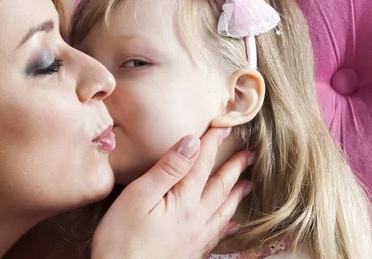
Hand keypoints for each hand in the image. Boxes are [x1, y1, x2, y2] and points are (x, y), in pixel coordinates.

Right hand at [92, 128, 252, 258]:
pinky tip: (232, 225)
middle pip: (220, 186)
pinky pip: (217, 234)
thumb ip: (167, 169)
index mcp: (184, 200)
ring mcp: (195, 237)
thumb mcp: (139, 196)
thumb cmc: (122, 239)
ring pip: (224, 210)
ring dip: (237, 194)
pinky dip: (228, 225)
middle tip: (250, 154)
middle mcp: (196, 218)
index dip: (213, 143)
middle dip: (235, 167)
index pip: (201, 163)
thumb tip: (191, 143)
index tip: (225, 126)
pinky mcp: (190, 253)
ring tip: (248, 184)